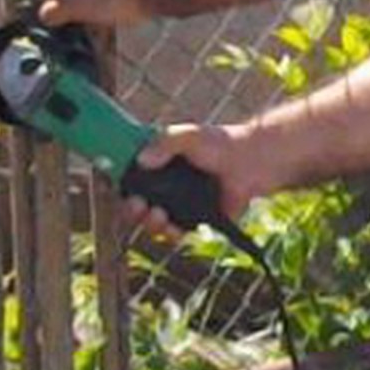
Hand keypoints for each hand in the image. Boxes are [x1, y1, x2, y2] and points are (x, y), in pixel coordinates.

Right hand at [122, 122, 263, 242]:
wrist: (253, 162)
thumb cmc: (222, 143)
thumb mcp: (189, 135)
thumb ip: (164, 143)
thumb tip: (141, 160)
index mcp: (159, 162)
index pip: (130, 176)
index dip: (120, 184)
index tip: (115, 186)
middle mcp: (166, 185)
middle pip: (136, 203)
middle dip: (132, 209)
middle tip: (137, 206)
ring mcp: (179, 204)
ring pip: (153, 221)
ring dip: (149, 223)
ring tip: (158, 216)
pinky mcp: (195, 220)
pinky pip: (176, 232)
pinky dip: (171, 234)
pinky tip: (173, 228)